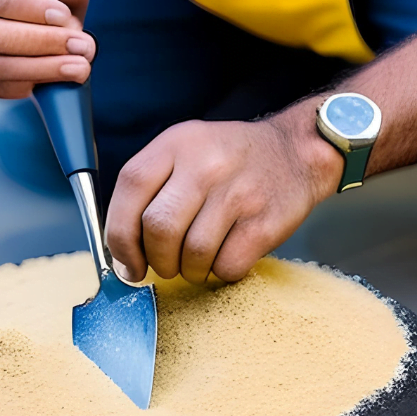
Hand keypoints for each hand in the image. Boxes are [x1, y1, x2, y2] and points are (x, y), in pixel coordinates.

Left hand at [105, 106, 342, 283]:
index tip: (127, 261)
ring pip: (192, 254)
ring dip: (189, 270)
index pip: (130, 188)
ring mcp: (237, 193)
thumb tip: (121, 250)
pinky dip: (220, 271)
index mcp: (178, 143)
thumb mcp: (187, 148)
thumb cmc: (232, 159)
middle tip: (166, 265)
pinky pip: (226, 266)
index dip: (119, 234)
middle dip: (156, 260)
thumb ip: (151, 187)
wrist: (297, 152)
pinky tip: (226, 255)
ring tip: (197, 260)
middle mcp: (206, 164)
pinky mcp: (264, 222)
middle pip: (159, 228)